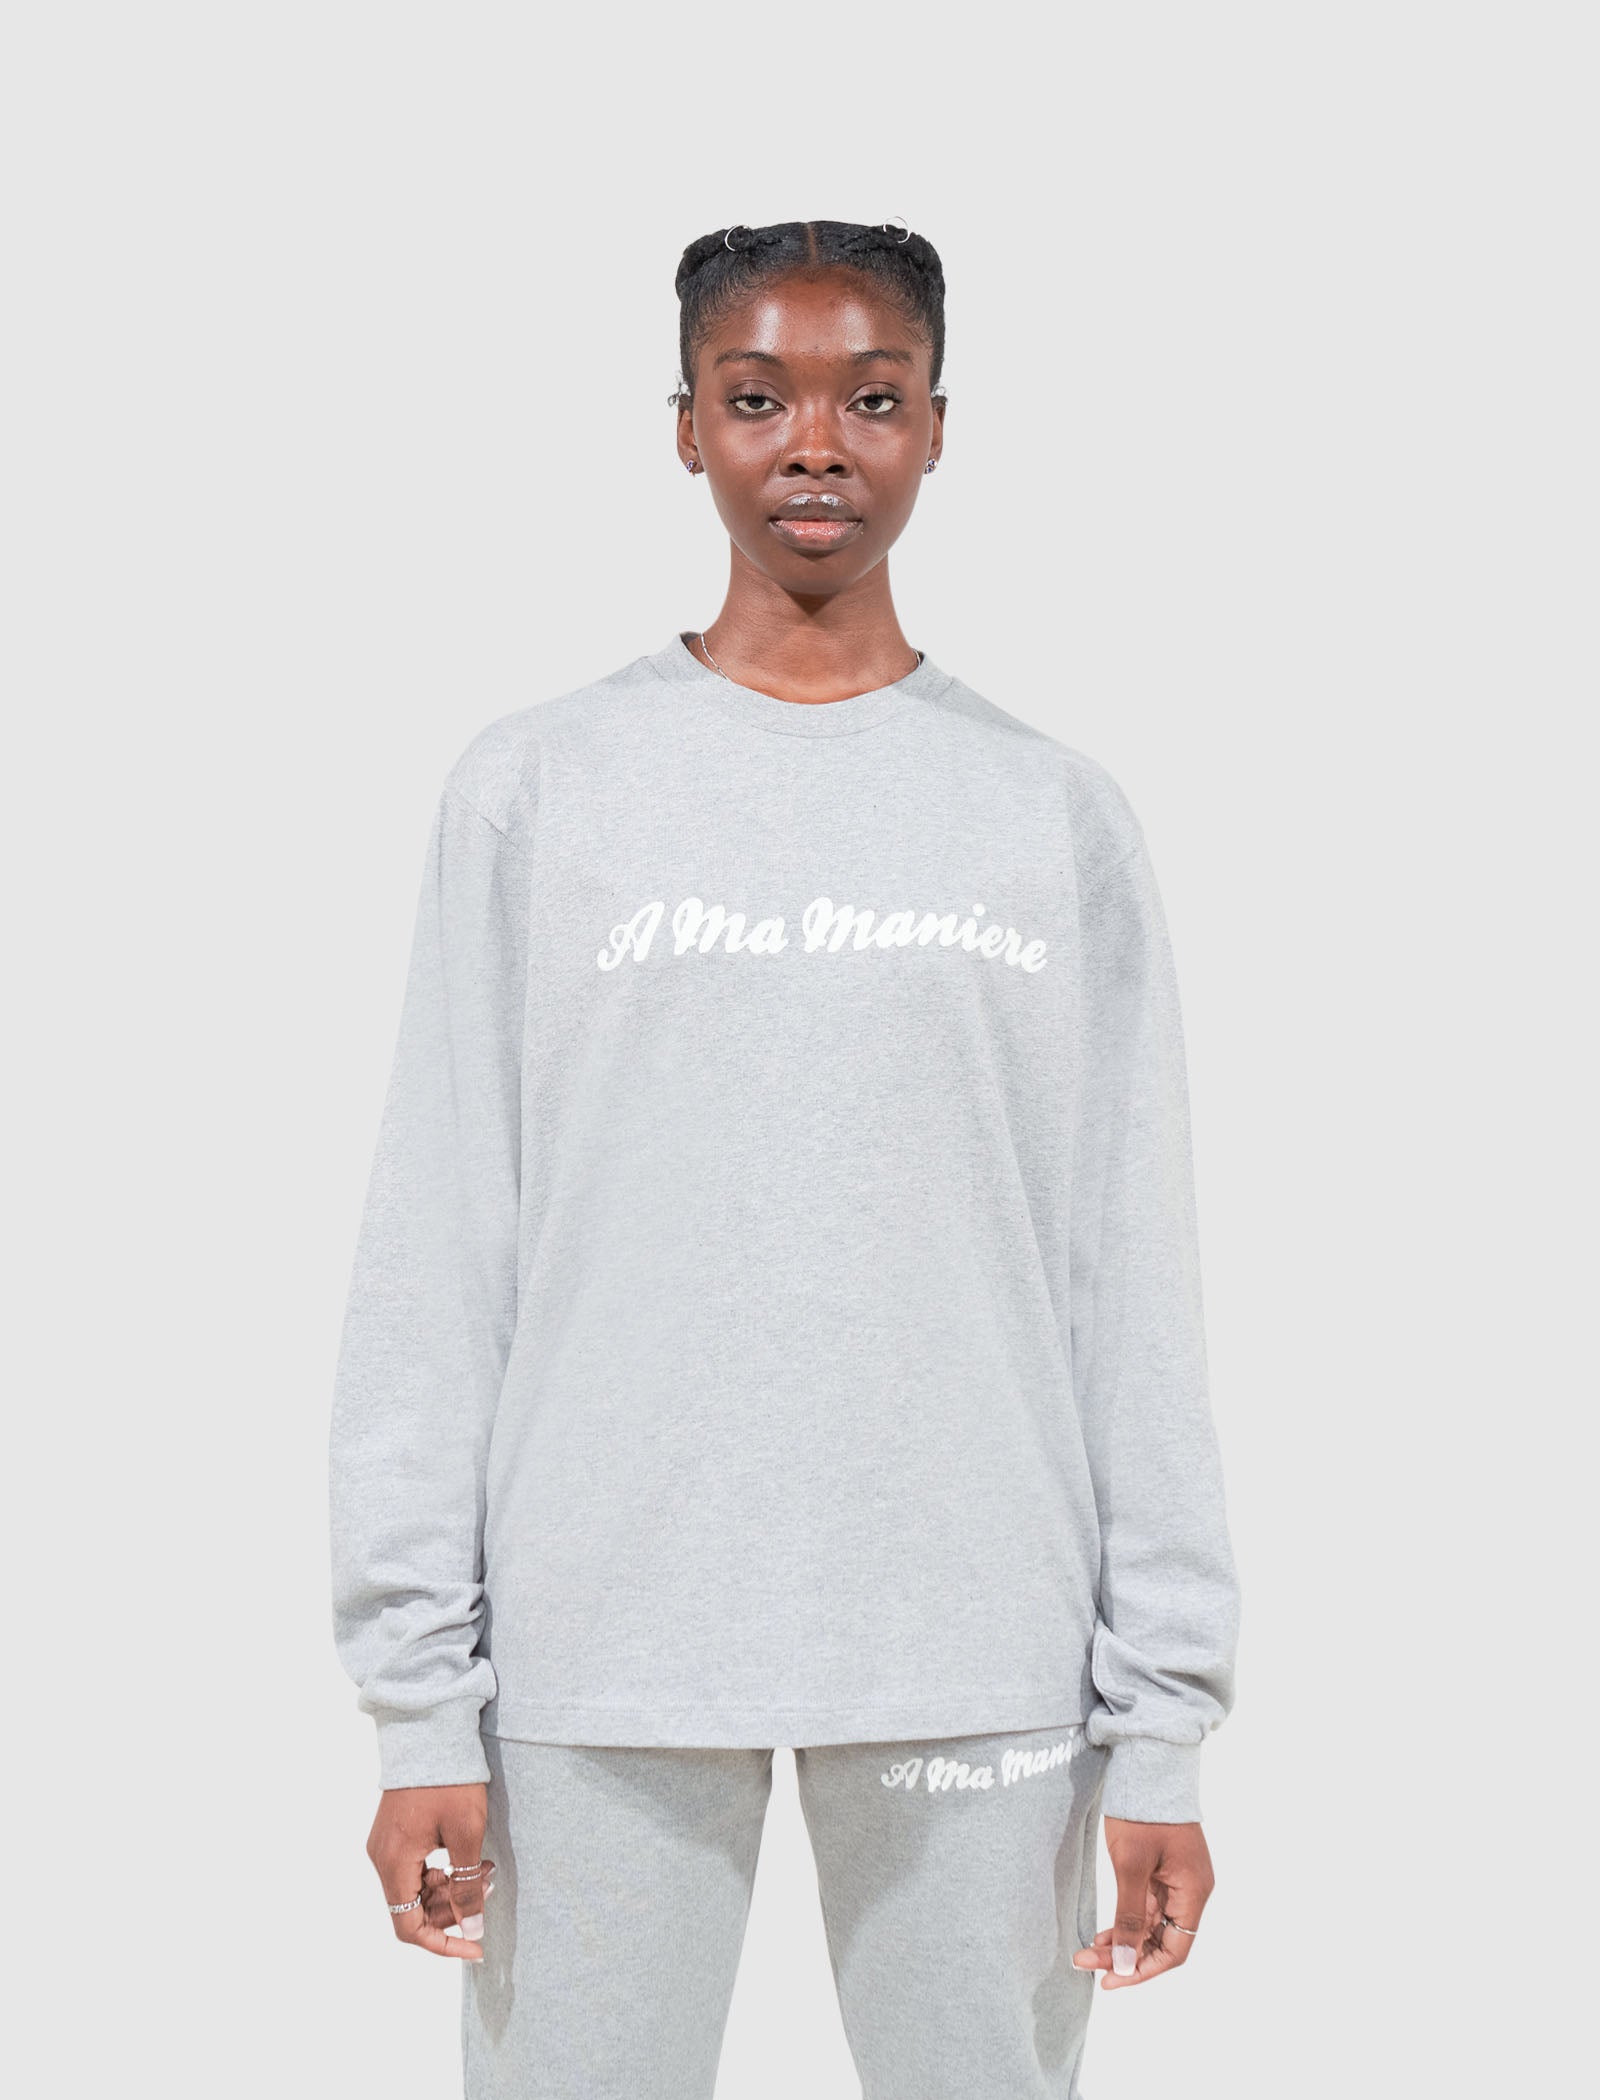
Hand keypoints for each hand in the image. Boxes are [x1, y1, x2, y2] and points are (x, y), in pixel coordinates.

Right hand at [366, 1782, 495, 1960]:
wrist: (431, 1729)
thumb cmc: (450, 1780)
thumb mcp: (466, 1833)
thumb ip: (466, 1886)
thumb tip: (471, 1929)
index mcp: (393, 1863)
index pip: (409, 1927)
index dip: (442, 1944)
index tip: (476, 1946)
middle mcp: (382, 1858)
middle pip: (415, 1908)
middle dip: (454, 1907)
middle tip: (489, 1885)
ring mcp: (387, 1845)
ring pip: (418, 1888)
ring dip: (452, 1888)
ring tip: (486, 1869)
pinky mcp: (396, 1833)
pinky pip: (417, 1868)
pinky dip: (443, 1871)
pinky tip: (470, 1858)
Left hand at [1072, 1816, 1213, 1988]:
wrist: (1146, 1762)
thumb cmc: (1142, 1811)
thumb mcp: (1131, 1866)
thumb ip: (1130, 1917)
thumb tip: (1126, 1965)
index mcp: (1194, 1892)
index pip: (1174, 1951)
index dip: (1143, 1971)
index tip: (1110, 1980)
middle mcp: (1191, 1890)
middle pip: (1162, 1941)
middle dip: (1126, 1957)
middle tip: (1086, 1963)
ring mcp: (1178, 1880)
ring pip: (1152, 1926)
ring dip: (1124, 1941)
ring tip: (1089, 1951)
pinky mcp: (1163, 1869)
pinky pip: (1147, 1907)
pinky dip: (1126, 1920)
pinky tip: (1104, 1932)